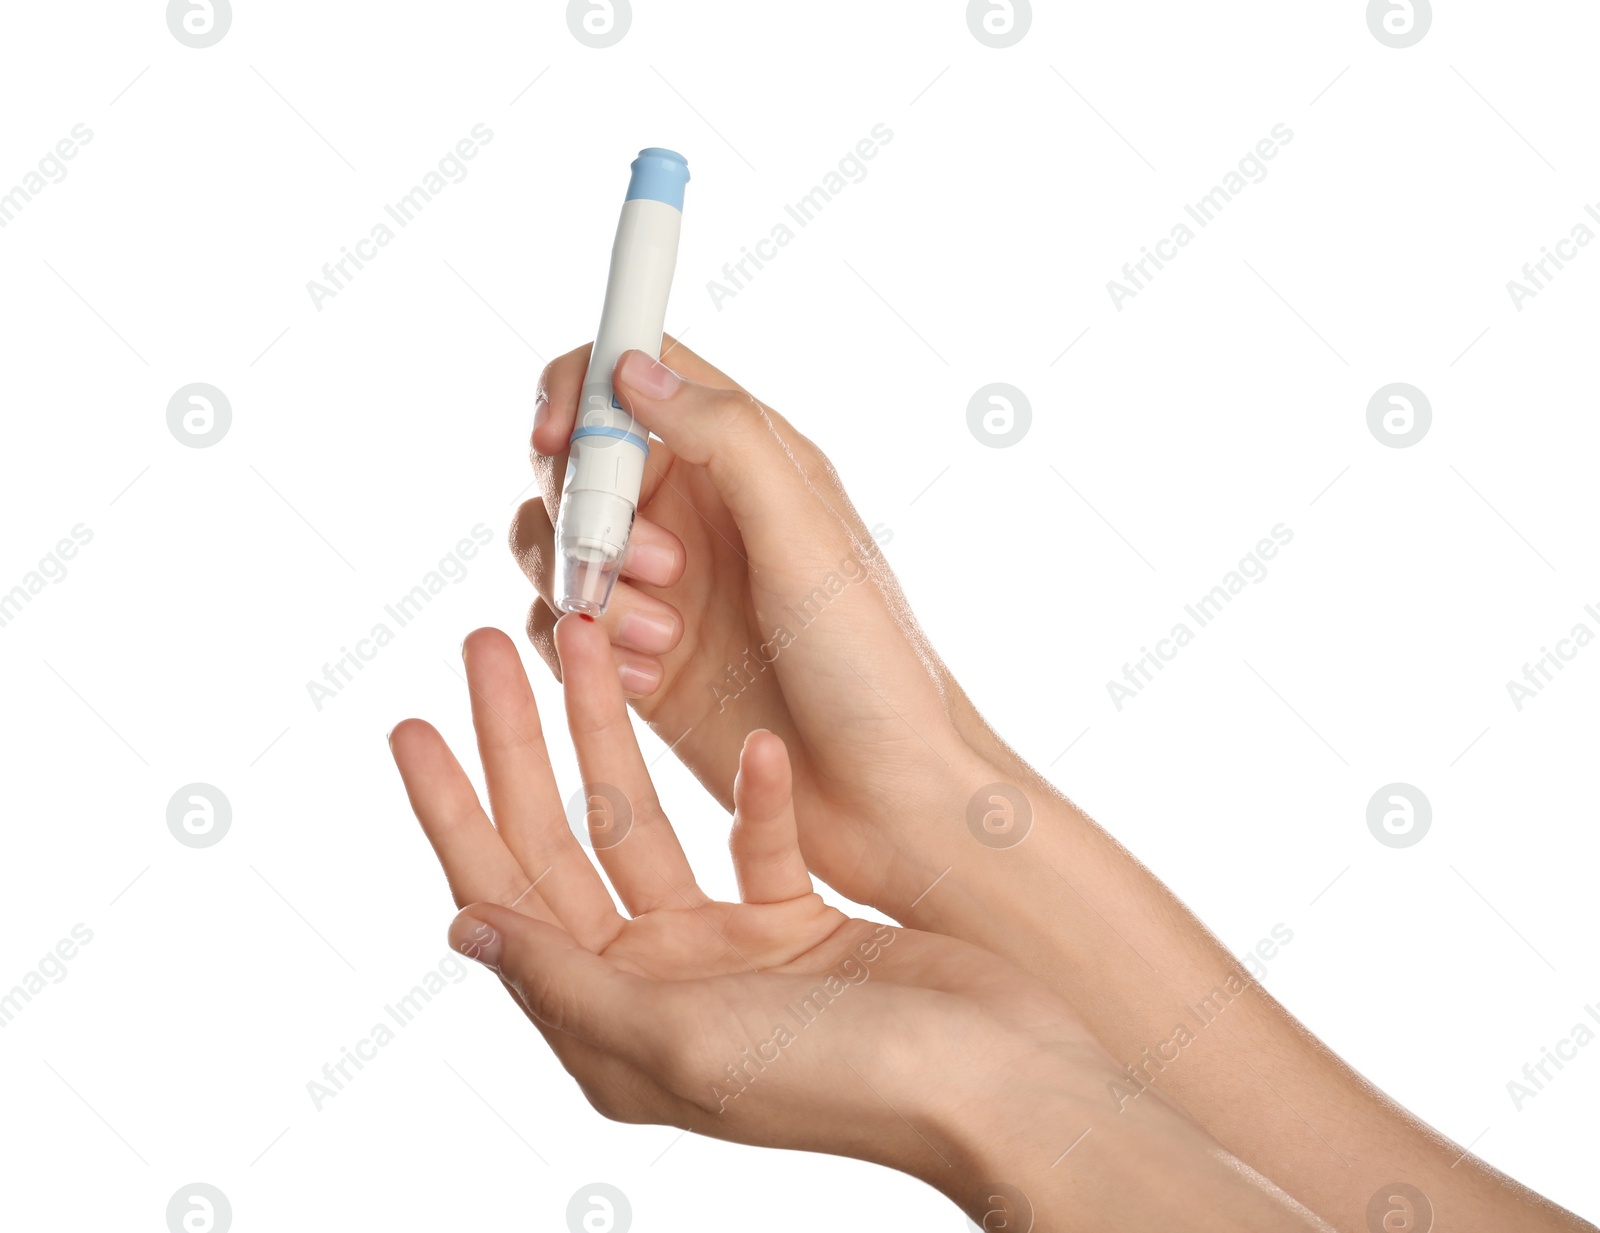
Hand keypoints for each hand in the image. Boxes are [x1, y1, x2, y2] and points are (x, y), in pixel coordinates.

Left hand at [387, 619, 1318, 1230]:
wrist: (1004, 1086)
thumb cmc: (848, 1081)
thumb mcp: (682, 1035)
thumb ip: (568, 978)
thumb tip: (464, 923)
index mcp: (614, 1029)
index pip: (505, 895)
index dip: (451, 809)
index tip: (414, 721)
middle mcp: (660, 991)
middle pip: (565, 841)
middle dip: (524, 741)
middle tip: (490, 643)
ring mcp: (732, 955)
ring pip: (648, 822)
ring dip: (617, 735)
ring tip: (588, 640)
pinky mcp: (803, 925)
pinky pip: (755, 839)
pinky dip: (749, 790)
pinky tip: (753, 742)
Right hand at [513, 341, 1016, 916]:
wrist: (886, 798)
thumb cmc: (873, 662)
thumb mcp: (807, 534)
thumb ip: (726, 437)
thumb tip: (630, 368)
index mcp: (743, 459)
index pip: (632, 375)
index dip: (576, 390)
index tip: (558, 438)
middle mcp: (693, 513)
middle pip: (573, 464)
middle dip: (584, 511)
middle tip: (654, 568)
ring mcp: (658, 588)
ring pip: (553, 547)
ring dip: (589, 586)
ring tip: (665, 637)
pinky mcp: (632, 660)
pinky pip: (559, 630)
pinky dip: (586, 650)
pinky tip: (653, 679)